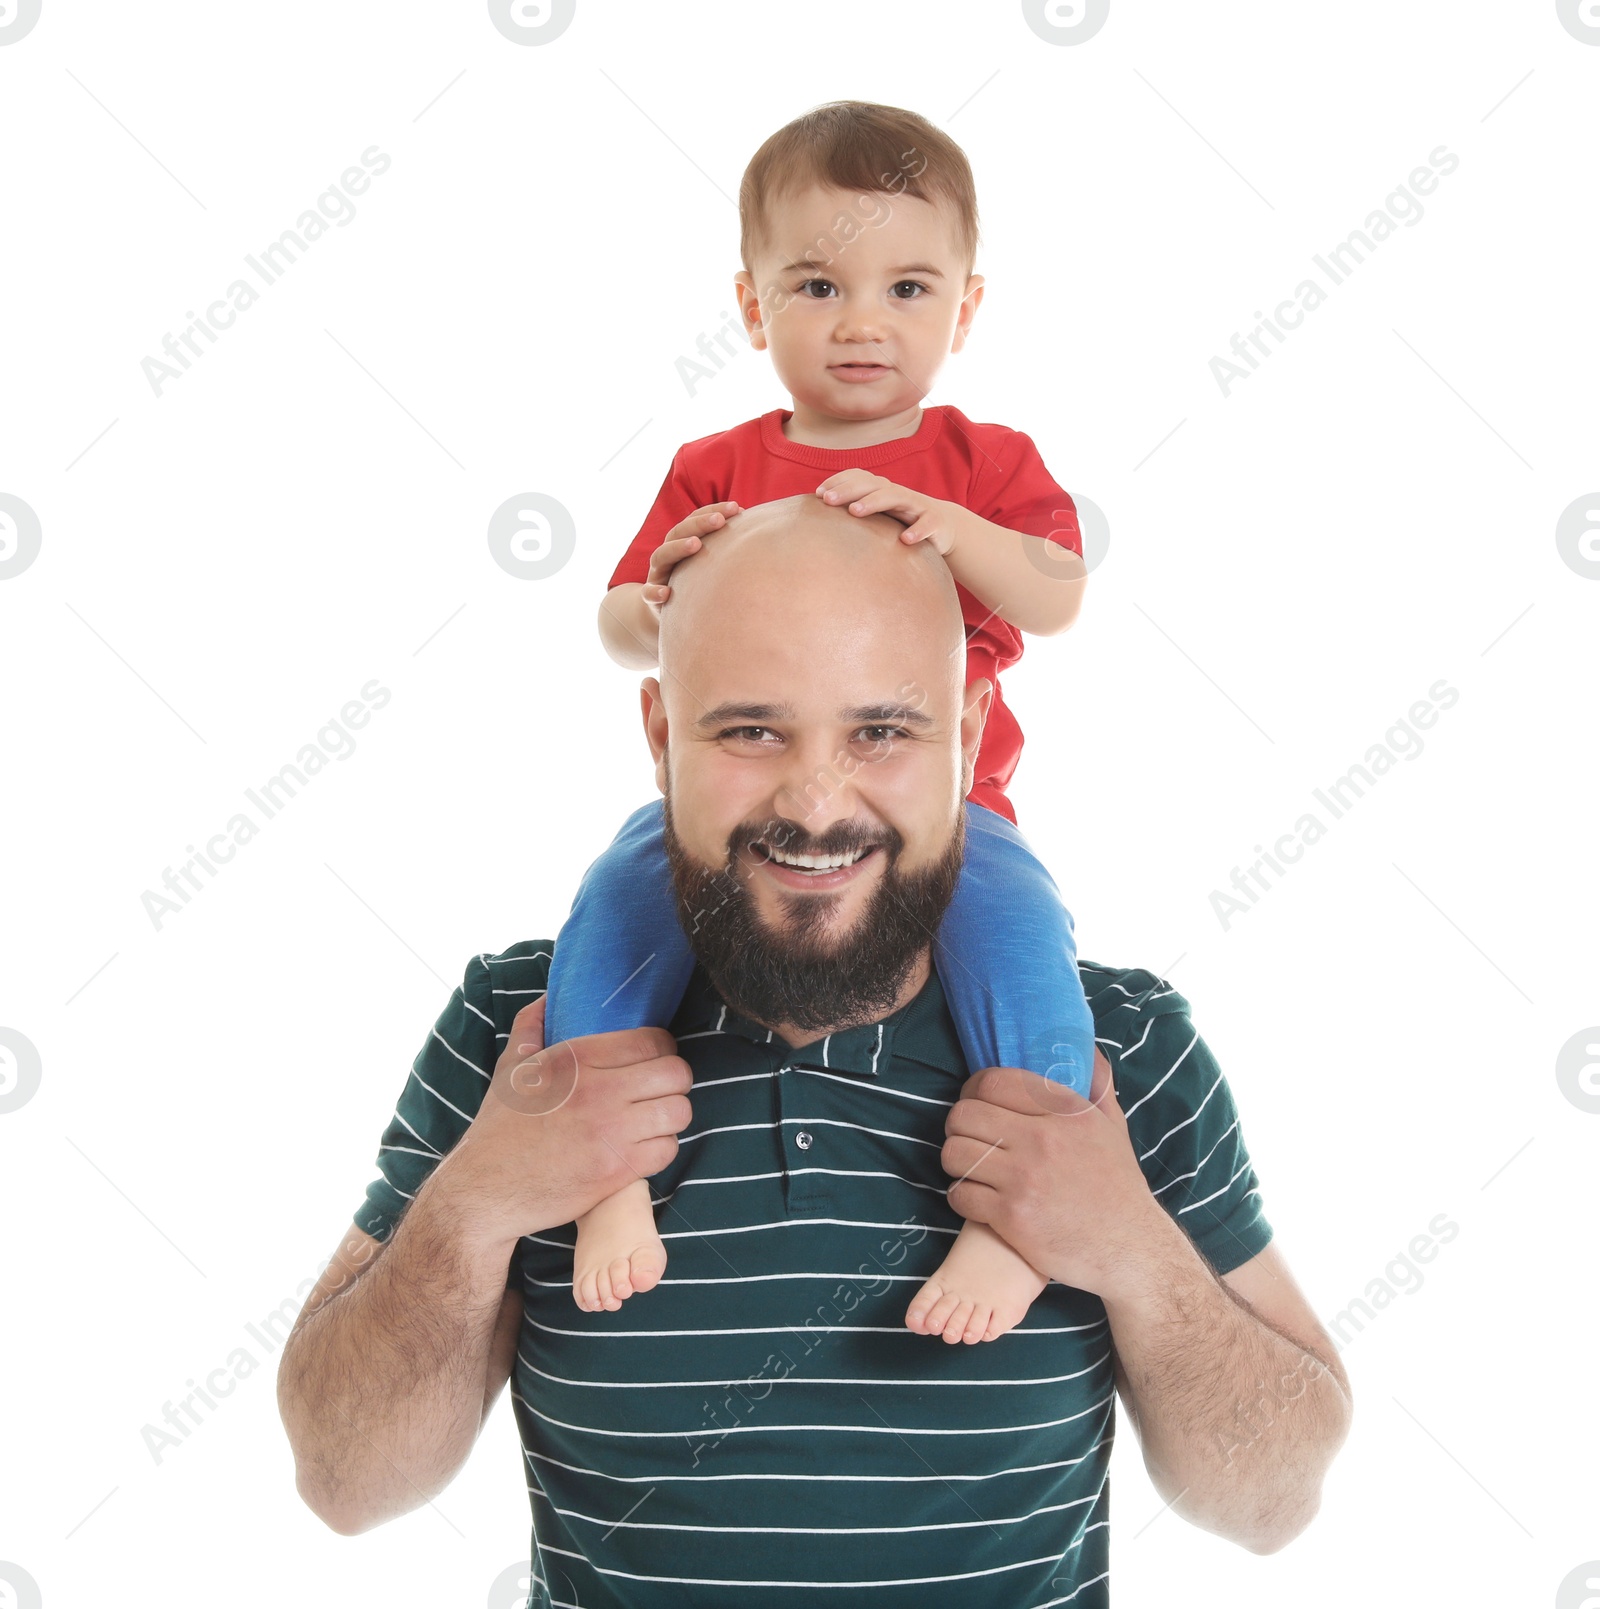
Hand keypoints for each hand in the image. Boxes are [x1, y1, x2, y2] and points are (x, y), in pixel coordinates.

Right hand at [440, 996, 694, 1247]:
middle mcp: (599, 1090)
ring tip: (655, 1118)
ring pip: (678, 1111)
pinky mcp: (617, 1170)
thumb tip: (548, 998)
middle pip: (676, 1073)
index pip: (653, 1041)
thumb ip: (531, 1026)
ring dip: (671, 1115)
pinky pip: (667, 1149)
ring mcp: (611, 1132)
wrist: (487, 1189)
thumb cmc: (500, 1127)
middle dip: (674, 1081)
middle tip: (659, 1090)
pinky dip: (661, 1148)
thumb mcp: (511, 1068)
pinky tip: (644, 1146)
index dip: (662, 1048)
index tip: (653, 1059)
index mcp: (577, 1058)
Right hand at [642, 502, 740, 611]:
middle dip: (699, 524)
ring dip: (678, 548)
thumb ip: (726, 547)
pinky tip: (667, 593)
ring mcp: (658, 575)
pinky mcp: (652, 599)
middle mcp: (668, 555)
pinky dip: (655, 592)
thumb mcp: (710, 564)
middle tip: (720, 521)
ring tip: (695, 544)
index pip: (695, 520)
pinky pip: (649, 594)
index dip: (713, 511)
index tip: (737, 508)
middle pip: (678, 532)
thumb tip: (758, 527)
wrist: (669, 613)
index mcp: (683, 542)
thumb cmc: (697, 584)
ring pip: (661, 556)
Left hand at [815, 472, 960, 554]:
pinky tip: (905, 540)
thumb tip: (820, 520)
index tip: (818, 494)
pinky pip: (926, 524)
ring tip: (854, 511)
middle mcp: (897, 493)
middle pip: (872, 485)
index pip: (859, 478)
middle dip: (848, 490)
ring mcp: (917, 505)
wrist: (943, 526)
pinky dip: (917, 531)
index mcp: (882, 490)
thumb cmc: (902, 522)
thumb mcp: (879, 515)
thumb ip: (855, 512)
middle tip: (827, 500)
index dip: (839, 482)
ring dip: (874, 502)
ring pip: (896, 497)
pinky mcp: (934, 522)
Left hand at [940, 1050, 1174, 1300]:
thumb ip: (1098, 1083)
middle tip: (969, 1138)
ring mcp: (1024, 1178)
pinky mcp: (1011, 1215)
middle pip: (963, 1114)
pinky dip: (962, 1197)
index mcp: (1064, 1111)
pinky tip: (977, 1198)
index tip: (976, 1103)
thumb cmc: (1118, 1185)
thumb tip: (1085, 1049)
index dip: (974, 1090)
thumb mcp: (1114, 1125)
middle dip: (958, 1126)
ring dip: (955, 1161)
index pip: (993, 1082)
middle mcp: (1042, 1139)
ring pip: (954, 1152)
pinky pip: (959, 1194)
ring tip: (970, 1168)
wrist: (1131, 1249)